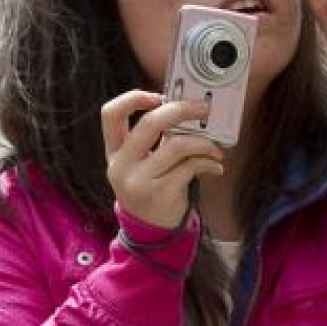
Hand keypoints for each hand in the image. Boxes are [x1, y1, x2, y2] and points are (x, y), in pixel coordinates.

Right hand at [102, 91, 223, 228]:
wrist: (150, 229)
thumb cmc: (152, 186)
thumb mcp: (141, 163)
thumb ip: (153, 139)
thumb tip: (186, 108)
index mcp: (115, 150)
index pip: (111, 114)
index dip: (134, 98)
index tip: (160, 95)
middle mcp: (121, 164)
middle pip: (149, 123)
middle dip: (180, 110)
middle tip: (203, 109)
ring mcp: (139, 180)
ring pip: (176, 145)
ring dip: (203, 143)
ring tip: (215, 150)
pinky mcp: (160, 192)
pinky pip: (190, 166)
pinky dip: (209, 163)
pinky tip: (216, 167)